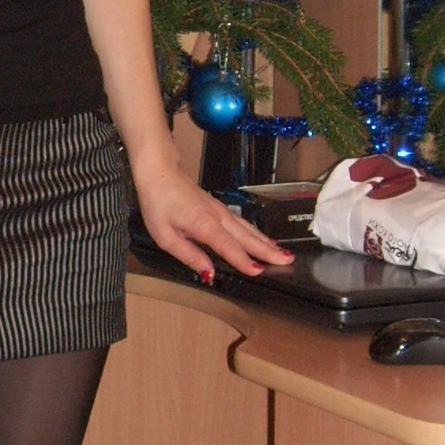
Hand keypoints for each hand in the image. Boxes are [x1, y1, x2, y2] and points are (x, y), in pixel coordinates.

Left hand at [135, 161, 293, 281]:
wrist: (159, 171)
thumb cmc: (158, 202)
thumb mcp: (164, 235)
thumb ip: (189, 255)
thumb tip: (208, 273)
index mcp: (203, 224)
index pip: (227, 246)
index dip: (242, 260)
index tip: (258, 271)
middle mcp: (217, 216)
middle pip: (246, 236)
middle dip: (267, 251)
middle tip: (287, 262)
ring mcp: (220, 210)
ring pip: (247, 229)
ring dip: (266, 242)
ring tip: (283, 254)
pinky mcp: (219, 208)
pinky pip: (242, 223)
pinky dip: (256, 233)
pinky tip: (264, 239)